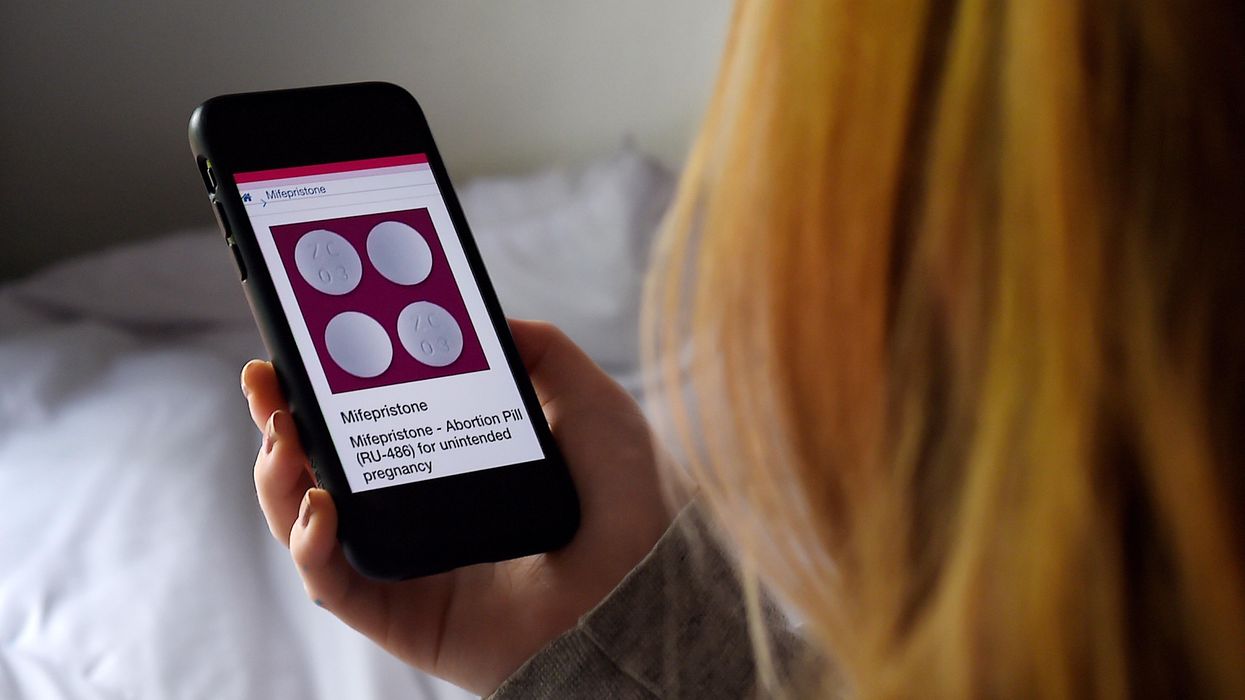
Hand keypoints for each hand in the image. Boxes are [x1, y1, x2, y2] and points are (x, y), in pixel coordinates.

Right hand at [241, 320, 674, 693]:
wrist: (643, 585)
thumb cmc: (627, 502)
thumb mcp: (590, 403)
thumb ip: (541, 351)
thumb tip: (483, 317)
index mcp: (454, 463)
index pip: (372, 420)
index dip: (327, 383)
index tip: (300, 339)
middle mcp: (421, 512)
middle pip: (324, 465)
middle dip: (281, 418)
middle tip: (265, 377)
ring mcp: (406, 565)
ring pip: (308, 520)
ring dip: (278, 475)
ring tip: (282, 435)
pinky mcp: (401, 614)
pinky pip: (330, 584)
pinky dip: (308, 545)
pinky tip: (321, 506)